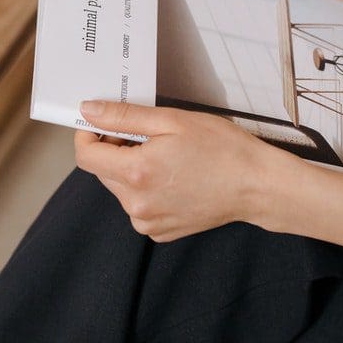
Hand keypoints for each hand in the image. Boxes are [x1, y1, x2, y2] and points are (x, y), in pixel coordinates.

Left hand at [74, 101, 284, 241]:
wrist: (257, 185)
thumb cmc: (223, 150)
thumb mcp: (172, 121)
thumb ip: (124, 116)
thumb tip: (89, 111)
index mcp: (136, 174)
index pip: (86, 156)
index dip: (89, 135)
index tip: (104, 124)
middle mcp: (136, 204)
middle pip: (104, 171)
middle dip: (117, 150)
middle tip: (150, 137)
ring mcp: (147, 222)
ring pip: (120, 189)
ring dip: (132, 170)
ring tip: (168, 158)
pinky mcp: (159, 232)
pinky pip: (138, 206)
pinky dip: (147, 190)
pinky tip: (174, 179)